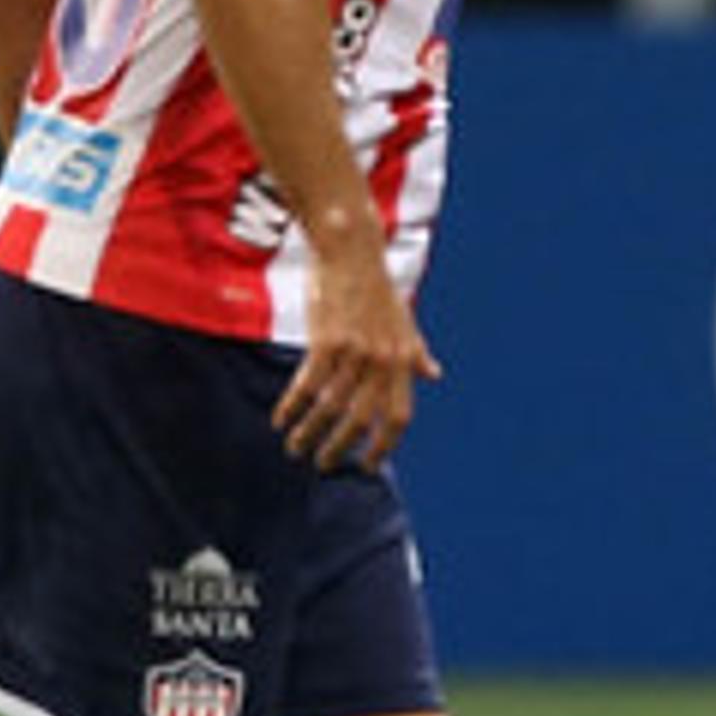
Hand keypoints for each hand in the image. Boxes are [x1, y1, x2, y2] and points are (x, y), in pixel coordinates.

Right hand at [275, 250, 439, 471]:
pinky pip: (307, 386)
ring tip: (295, 449)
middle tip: (323, 464)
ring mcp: (356, 351)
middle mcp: (383, 360)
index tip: (366, 465)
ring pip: (331, 407)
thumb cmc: (374, 286)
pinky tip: (280, 420)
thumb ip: (416, 352)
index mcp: (402, 360)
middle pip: (362, 420)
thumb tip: (435, 374)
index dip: (382, 445)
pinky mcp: (327, 340)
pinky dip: (292, 407)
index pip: (397, 417)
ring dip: (310, 433)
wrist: (351, 250)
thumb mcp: (403, 321)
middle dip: (341, 448)